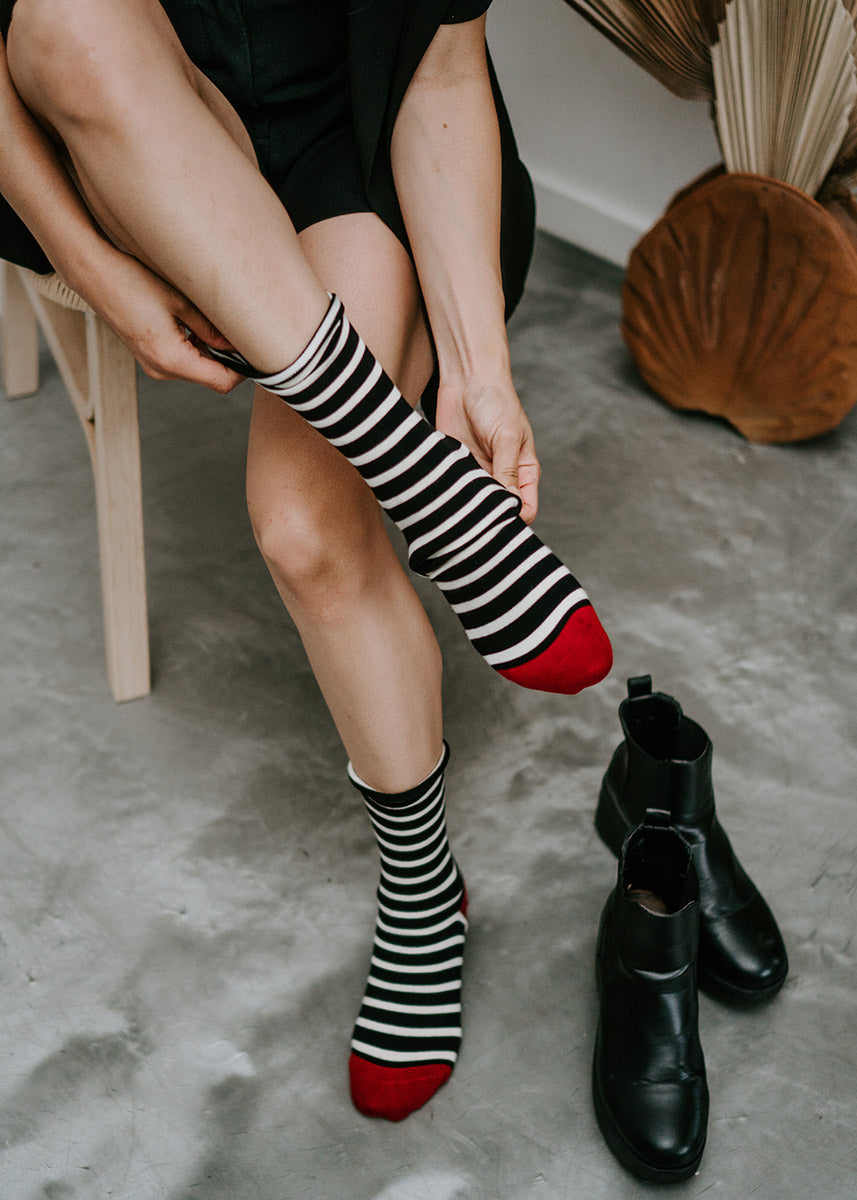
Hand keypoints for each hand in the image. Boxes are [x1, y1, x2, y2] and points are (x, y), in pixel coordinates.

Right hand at [74, 249, 243, 393]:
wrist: (94, 274)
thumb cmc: (132, 281)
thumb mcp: (181, 301)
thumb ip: (212, 328)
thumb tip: (238, 344)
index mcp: (171, 359)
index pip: (221, 383)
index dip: (244, 372)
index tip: (257, 353)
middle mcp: (161, 370)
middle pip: (211, 378)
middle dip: (229, 360)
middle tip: (241, 332)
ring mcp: (153, 366)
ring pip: (197, 370)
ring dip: (212, 353)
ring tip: (215, 322)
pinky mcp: (148, 356)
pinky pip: (182, 361)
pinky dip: (195, 348)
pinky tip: (194, 322)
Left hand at [435, 375, 540, 523]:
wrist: (467, 377)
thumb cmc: (497, 401)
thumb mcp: (507, 436)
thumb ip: (508, 471)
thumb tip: (511, 505)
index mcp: (523, 473)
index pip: (526, 509)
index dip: (516, 521)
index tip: (500, 523)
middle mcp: (500, 477)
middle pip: (498, 511)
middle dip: (488, 519)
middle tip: (474, 522)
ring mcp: (476, 474)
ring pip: (473, 504)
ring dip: (466, 508)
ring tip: (458, 505)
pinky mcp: (454, 467)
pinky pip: (452, 489)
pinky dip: (447, 495)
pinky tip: (443, 494)